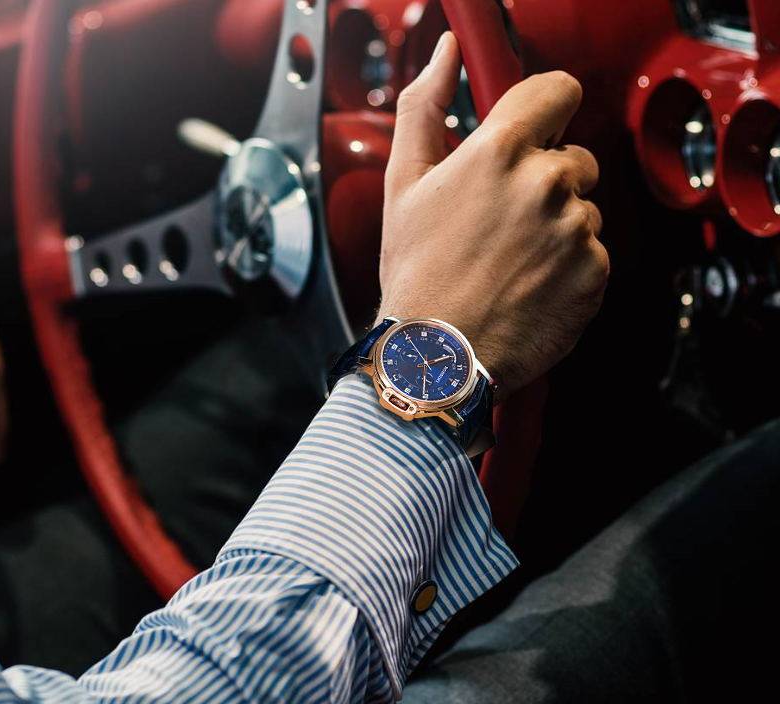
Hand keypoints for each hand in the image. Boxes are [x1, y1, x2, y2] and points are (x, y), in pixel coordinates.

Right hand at [377, 33, 608, 400]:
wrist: (437, 355)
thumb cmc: (416, 274)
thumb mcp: (403, 184)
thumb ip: (423, 106)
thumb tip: (444, 52)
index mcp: (501, 150)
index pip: (558, 90)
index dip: (544, 110)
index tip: (532, 132)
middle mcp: (548, 182)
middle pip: (573, 157)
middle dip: (545, 181)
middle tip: (502, 223)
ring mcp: (577, 230)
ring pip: (583, 209)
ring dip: (557, 228)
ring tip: (511, 263)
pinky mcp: (595, 273)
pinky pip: (593, 254)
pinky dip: (569, 268)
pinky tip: (529, 286)